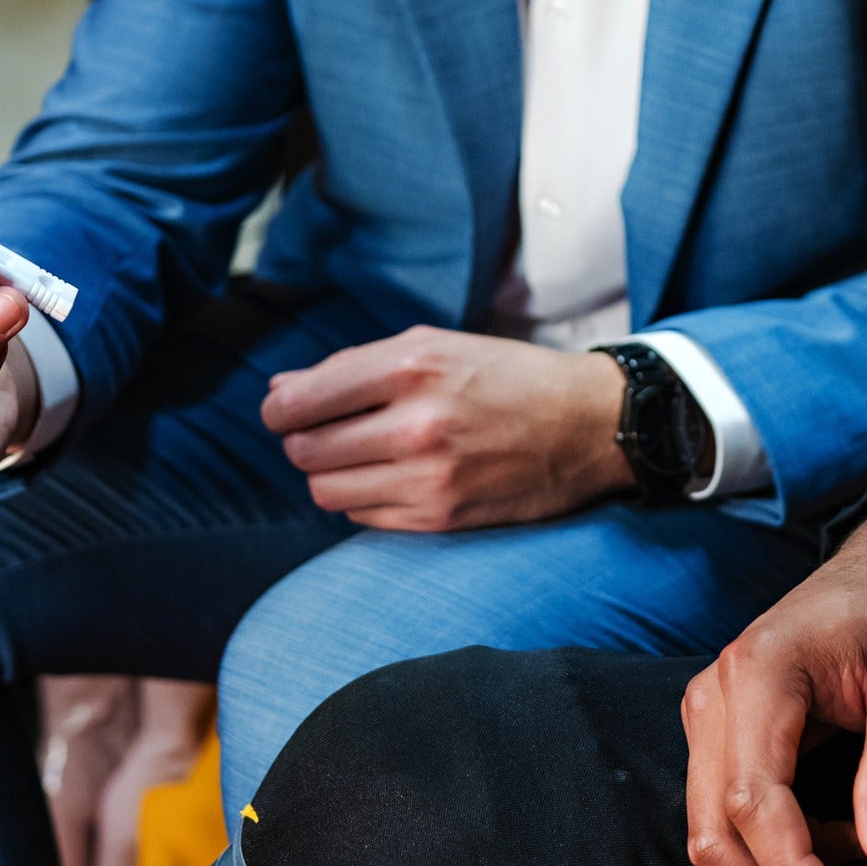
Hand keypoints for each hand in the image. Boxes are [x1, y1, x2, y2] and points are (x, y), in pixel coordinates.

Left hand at [261, 326, 632, 530]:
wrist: (587, 425)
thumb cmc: (506, 377)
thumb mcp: (435, 348)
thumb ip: (353, 367)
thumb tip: (280, 390)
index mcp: (411, 367)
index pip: (298, 402)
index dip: (279, 408)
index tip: (286, 410)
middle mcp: (416, 424)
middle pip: (304, 450)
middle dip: (306, 440)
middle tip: (331, 431)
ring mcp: (428, 477)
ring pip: (325, 490)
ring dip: (332, 473)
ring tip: (364, 454)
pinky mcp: (440, 517)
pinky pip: (362, 516)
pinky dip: (365, 497)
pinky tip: (396, 476)